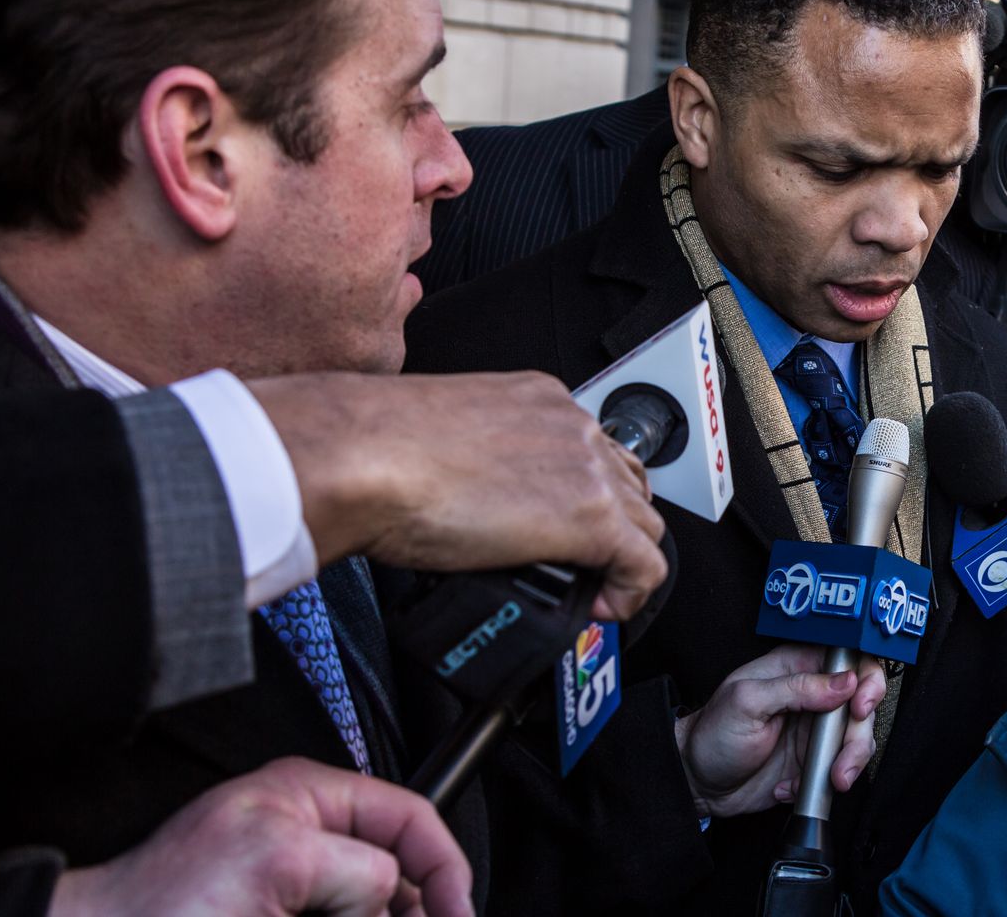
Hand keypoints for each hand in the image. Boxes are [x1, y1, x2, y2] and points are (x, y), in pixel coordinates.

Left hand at [49, 757, 470, 916]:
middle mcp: (308, 841)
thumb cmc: (155, 905)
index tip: (459, 913)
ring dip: (384, 916)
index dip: (445, 867)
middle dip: (413, 907)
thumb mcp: (280, 858)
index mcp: (309, 798)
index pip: (411, 817)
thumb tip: (393, 895)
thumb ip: (357, 865)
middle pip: (398, 874)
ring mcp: (296, 891)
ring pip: (370, 906)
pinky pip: (339, 916)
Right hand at [250, 371, 667, 621]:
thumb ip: (479, 458)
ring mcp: (587, 469)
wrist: (362, 456)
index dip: (592, 495)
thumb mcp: (445, 437)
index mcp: (538, 399)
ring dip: (622, 560)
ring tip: (587, 587)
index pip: (595, 449)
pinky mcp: (591, 518)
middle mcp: (571, 426)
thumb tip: (471, 494)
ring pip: (644, 522)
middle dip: (615, 528)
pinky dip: (630, 593)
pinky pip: (644, 565)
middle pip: (629, 484)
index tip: (564, 525)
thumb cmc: (375, 448)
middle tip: (582, 564)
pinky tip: (601, 606)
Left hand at [674, 645, 886, 818]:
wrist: (699, 783)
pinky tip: (792, 785)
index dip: (866, 680)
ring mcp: (816, 729)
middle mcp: (813, 695)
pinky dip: (823, 782)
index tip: (860, 706)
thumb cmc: (713, 734)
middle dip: (858, 736)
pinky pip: (840, 768)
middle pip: (863, 704)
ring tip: (827, 779)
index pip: (850, 659)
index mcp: (797, 667)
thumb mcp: (747, 702)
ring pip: (858, 739)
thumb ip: (797, 688)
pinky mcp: (815, 760)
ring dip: (848, 763)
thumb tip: (845, 682)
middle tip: (843, 759)